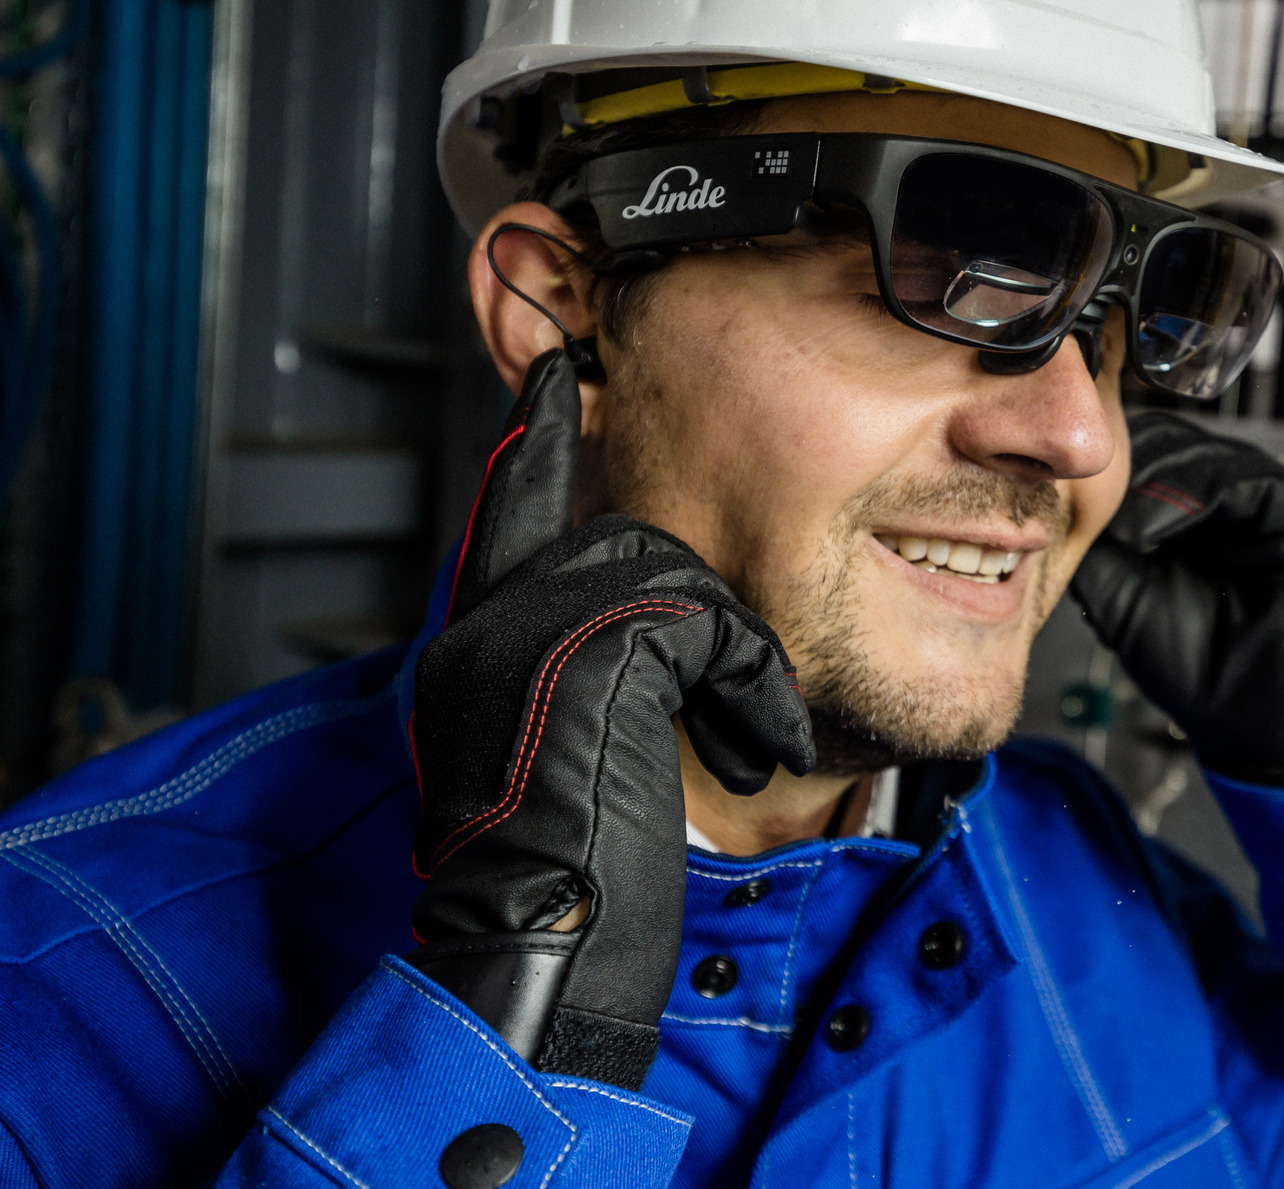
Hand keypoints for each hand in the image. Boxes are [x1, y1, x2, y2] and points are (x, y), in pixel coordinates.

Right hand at [407, 347, 812, 1089]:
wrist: (533, 956)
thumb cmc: (562, 888)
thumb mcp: (568, 764)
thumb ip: (585, 685)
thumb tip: (649, 649)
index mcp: (475, 653)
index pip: (508, 512)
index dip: (533, 445)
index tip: (550, 377)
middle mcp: (485, 626)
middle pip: (623, 545)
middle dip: (706, 621)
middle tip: (750, 710)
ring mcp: (526, 630)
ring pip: (671, 576)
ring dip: (736, 665)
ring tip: (750, 746)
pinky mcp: (588, 647)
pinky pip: (708, 619)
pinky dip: (755, 684)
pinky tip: (759, 748)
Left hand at [1069, 411, 1283, 786]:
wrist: (1261, 727)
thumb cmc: (1196, 669)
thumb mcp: (1123, 595)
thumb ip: (1098, 542)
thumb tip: (1055, 494)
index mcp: (1200, 512)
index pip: (1153, 457)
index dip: (1110, 466)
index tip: (1061, 483)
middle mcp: (1240, 500)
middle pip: (1180, 446)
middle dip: (1129, 466)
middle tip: (1085, 494)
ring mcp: (1279, 505)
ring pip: (1212, 458)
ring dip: (1156, 482)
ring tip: (1117, 519)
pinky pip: (1254, 484)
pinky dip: (1198, 495)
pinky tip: (1152, 525)